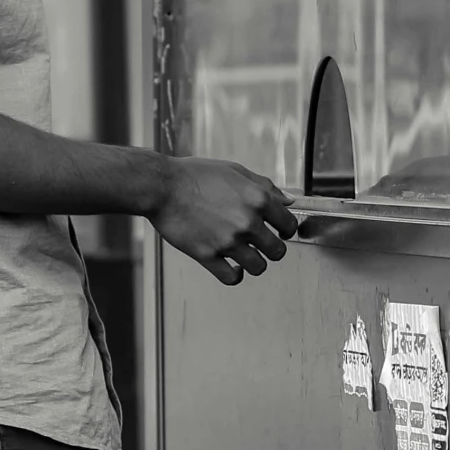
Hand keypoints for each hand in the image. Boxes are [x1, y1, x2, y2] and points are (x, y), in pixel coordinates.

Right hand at [150, 156, 296, 283]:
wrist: (162, 187)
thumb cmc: (194, 176)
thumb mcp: (235, 171)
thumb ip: (265, 187)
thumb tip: (288, 201)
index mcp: (258, 199)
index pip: (288, 225)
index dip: (285, 230)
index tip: (279, 232)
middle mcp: (247, 221)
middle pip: (277, 251)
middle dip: (272, 249)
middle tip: (263, 245)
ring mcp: (227, 241)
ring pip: (258, 267)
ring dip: (255, 263)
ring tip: (246, 255)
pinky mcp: (208, 255)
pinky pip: (232, 278)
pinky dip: (236, 275)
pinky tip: (232, 267)